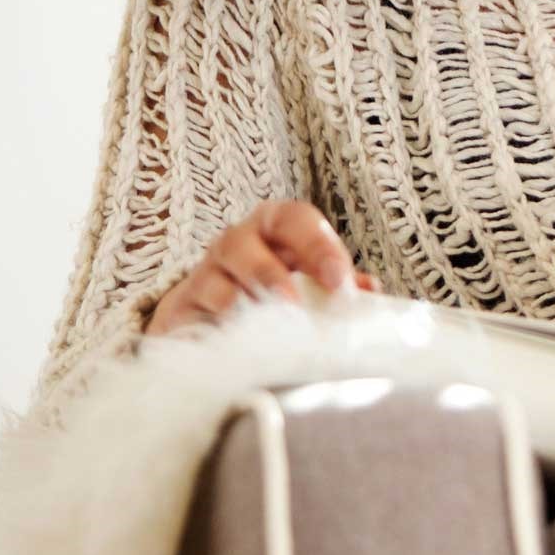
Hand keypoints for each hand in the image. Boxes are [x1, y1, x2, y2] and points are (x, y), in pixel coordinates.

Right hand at [143, 199, 381, 337]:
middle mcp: (239, 240)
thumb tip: (370, 292)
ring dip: (243, 298)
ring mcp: (208, 269)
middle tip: (295, 304)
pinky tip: (236, 336)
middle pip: (247, 241)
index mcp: (277, 226)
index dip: (319, 246)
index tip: (338, 282)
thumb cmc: (272, 290)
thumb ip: (338, 285)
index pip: (297, 219)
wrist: (211, 313)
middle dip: (271, 271)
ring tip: (265, 322)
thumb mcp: (306, 281)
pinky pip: (199, 305)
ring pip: (219, 273)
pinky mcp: (185, 301)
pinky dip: (219, 319)